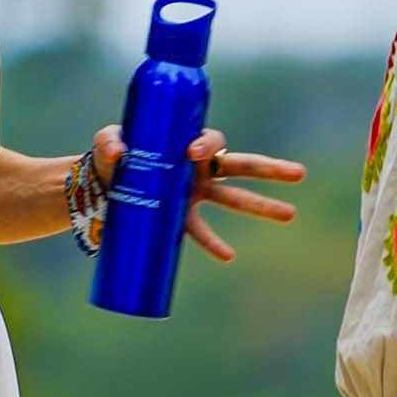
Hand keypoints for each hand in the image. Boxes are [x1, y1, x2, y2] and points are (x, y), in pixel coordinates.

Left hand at [77, 126, 304, 264]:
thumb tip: (118, 152)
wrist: (98, 187)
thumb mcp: (106, 144)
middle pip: (241, 167)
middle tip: (299, 174)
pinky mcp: (181, 218)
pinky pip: (202, 232)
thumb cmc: (110, 157)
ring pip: (235, 199)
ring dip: (262, 206)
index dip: (206, 145)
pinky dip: (214, 243)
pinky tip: (228, 255)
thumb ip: (108, 142)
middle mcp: (197, 169)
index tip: (191, 153)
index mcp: (185, 145)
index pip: (210, 141)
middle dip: (271, 170)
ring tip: (290, 214)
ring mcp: (194, 195)